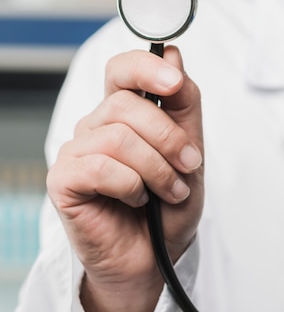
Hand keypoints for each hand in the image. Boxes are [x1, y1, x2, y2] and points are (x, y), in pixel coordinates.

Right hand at [47, 46, 203, 311]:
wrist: (156, 257)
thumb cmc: (168, 205)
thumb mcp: (190, 151)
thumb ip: (183, 105)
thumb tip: (174, 54)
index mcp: (124, 115)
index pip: (122, 70)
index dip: (146, 66)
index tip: (176, 82)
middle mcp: (96, 127)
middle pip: (126, 104)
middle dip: (169, 137)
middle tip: (190, 166)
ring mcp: (76, 153)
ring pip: (118, 136)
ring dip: (156, 168)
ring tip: (170, 192)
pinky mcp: (64, 181)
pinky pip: (101, 166)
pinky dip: (131, 186)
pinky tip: (136, 200)